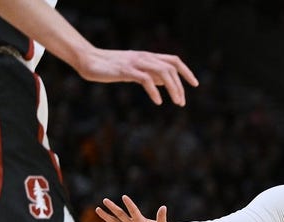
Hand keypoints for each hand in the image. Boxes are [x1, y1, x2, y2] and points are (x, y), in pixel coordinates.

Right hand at [76, 48, 198, 105]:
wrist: (88, 60)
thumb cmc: (111, 67)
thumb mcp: (134, 70)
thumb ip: (150, 74)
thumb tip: (165, 82)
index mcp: (148, 56)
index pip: (173, 60)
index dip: (186, 71)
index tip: (195, 84)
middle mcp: (144, 57)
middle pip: (170, 67)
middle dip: (180, 85)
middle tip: (181, 102)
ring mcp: (135, 62)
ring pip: (162, 71)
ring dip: (173, 88)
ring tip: (177, 102)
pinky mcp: (126, 70)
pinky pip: (145, 79)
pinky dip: (154, 91)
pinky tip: (158, 101)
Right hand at [92, 195, 169, 221]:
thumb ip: (161, 218)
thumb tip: (164, 207)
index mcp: (139, 220)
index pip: (133, 210)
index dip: (129, 204)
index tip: (124, 197)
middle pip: (120, 214)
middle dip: (112, 207)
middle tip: (105, 200)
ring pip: (113, 221)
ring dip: (106, 216)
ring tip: (98, 209)